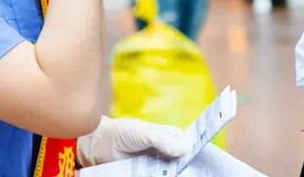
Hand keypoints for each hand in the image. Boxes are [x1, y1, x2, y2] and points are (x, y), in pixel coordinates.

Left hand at [76, 116, 192, 166]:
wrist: (99, 146)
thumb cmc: (123, 132)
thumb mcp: (145, 133)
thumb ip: (164, 141)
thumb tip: (186, 149)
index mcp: (171, 136)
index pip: (189, 144)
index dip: (196, 151)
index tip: (203, 158)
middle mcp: (167, 152)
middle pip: (183, 162)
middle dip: (186, 167)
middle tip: (188, 171)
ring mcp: (157, 166)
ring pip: (172, 173)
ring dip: (175, 173)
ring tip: (174, 174)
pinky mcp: (147, 175)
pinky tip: (165, 176)